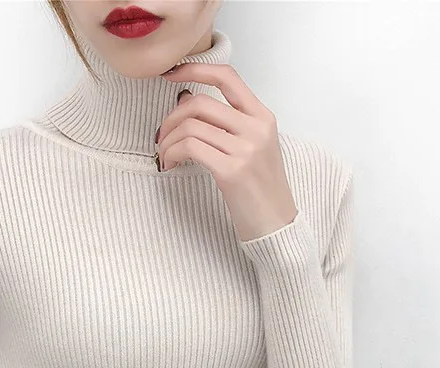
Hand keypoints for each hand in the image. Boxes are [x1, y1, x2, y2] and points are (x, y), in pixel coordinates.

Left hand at [156, 63, 297, 241]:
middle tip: (162, 136)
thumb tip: (185, 99)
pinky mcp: (231, 171)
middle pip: (200, 102)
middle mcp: (256, 127)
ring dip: (168, 140)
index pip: (227, 76)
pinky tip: (170, 164)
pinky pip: (190, 147)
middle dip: (171, 117)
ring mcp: (245, 149)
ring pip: (190, 126)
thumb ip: (226, 123)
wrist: (277, 225)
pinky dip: (172, 153)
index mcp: (262, 116)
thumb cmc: (260, 190)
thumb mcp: (252, 148)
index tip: (171, 75)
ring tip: (165, 155)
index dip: (194, 69)